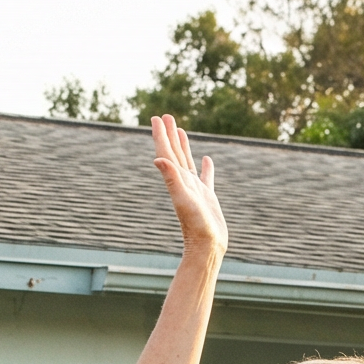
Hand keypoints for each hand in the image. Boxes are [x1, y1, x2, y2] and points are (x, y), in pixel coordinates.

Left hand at [149, 114, 224, 254]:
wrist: (207, 248)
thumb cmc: (196, 227)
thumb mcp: (183, 200)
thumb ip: (171, 179)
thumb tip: (157, 159)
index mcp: (177, 181)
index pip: (166, 153)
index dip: (160, 135)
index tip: (156, 117)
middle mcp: (183, 183)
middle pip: (174, 153)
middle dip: (169, 134)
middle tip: (165, 116)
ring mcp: (195, 190)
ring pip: (186, 162)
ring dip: (182, 146)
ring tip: (179, 130)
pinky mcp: (207, 198)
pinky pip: (205, 178)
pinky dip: (204, 167)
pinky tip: (205, 160)